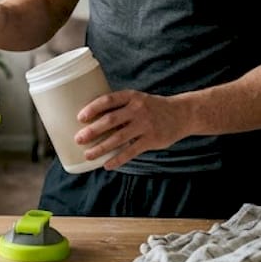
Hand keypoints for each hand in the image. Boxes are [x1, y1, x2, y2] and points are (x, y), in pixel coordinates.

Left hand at [73, 90, 193, 169]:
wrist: (182, 113)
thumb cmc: (152, 107)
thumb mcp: (138, 100)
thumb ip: (120, 108)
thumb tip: (92, 120)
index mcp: (131, 96)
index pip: (108, 100)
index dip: (93, 108)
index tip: (80, 118)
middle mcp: (138, 109)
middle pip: (111, 120)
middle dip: (93, 131)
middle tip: (78, 139)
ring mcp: (146, 125)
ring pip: (119, 138)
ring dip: (101, 148)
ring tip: (88, 155)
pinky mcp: (152, 140)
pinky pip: (131, 151)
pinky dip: (118, 159)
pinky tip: (107, 164)